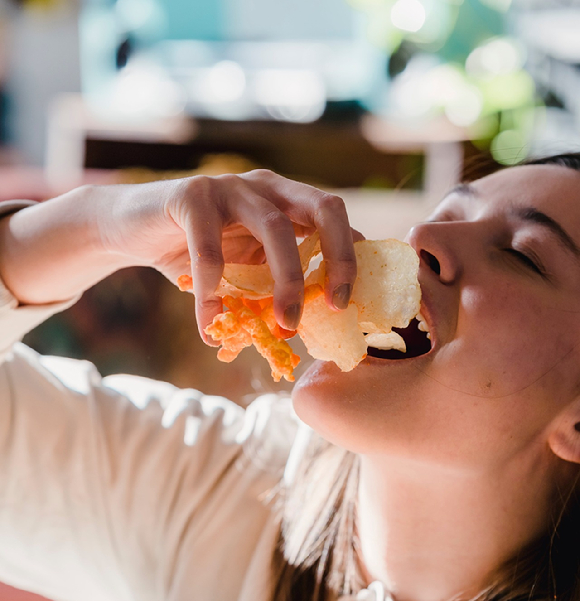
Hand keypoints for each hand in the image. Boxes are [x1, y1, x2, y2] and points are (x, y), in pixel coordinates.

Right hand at [96, 169, 360, 340]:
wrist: (131, 229)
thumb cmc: (194, 254)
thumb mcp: (243, 271)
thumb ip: (271, 286)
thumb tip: (304, 330)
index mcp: (287, 201)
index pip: (336, 220)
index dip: (352, 258)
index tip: (354, 303)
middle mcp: (267, 186)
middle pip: (323, 209)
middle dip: (339, 259)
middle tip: (336, 307)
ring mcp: (230, 186)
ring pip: (276, 228)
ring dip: (287, 281)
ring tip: (286, 325)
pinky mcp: (191, 196)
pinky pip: (210, 250)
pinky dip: (212, 293)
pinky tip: (209, 324)